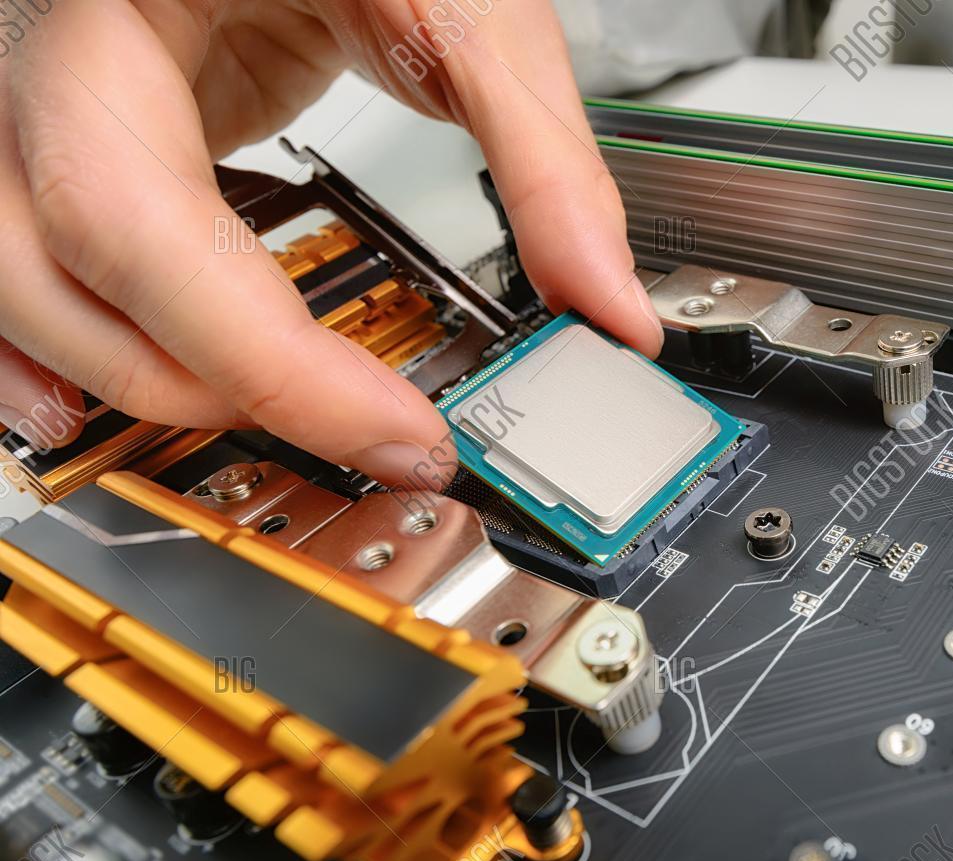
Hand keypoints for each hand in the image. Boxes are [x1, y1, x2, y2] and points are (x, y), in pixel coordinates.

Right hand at [0, 0, 660, 485]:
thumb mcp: (467, 4)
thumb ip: (543, 162)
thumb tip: (604, 304)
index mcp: (110, 2)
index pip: (138, 218)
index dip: (268, 360)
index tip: (400, 431)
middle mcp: (39, 51)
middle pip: (50, 268)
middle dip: (205, 385)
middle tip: (363, 435)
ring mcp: (37, 92)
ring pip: (16, 282)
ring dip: (132, 382)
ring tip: (269, 422)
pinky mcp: (75, 129)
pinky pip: (34, 258)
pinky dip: (80, 343)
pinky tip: (145, 390)